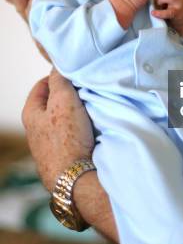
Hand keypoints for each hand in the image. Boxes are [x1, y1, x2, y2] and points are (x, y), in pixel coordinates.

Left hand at [22, 69, 93, 190]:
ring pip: (64, 118)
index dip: (58, 77)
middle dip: (69, 94)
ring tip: (91, 108)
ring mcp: (49, 143)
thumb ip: (60, 80)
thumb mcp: (63, 100)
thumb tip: (57, 66)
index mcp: (30, 113)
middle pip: (54, 102)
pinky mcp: (62, 155)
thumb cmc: (66, 139)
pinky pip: (72, 133)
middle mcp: (36, 129)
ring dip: (77, 112)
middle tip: (85, 90)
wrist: (75, 177)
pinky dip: (81, 127)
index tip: (74, 75)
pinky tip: (92, 127)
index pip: (42, 85)